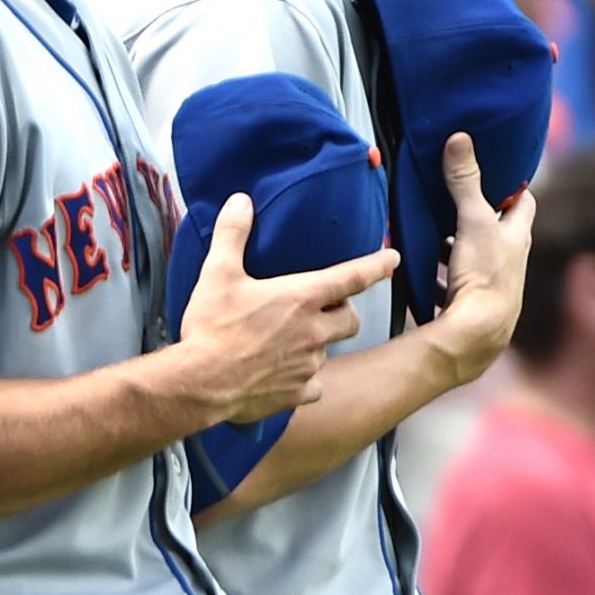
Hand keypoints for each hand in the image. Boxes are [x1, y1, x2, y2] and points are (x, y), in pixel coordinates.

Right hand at [176, 194, 399, 425]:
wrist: (202, 382)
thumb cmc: (212, 328)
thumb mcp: (218, 273)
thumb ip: (232, 234)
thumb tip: (240, 202)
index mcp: (301, 298)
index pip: (352, 277)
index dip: (377, 266)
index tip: (392, 259)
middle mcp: (313, 332)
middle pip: (350, 319)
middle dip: (343, 312)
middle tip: (322, 308)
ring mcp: (308, 365)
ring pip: (328, 351)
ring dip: (317, 343)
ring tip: (288, 340)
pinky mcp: (297, 392)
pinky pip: (313, 385)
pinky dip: (304, 379)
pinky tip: (283, 374)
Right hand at [432, 133, 535, 382]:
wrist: (479, 333)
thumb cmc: (485, 277)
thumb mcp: (473, 221)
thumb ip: (465, 181)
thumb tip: (460, 139)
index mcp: (516, 237)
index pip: (523, 202)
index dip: (513, 186)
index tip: (497, 172)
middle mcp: (509, 259)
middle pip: (495, 229)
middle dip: (475, 215)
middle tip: (453, 199)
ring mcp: (491, 282)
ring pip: (472, 256)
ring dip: (454, 246)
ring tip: (432, 233)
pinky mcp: (470, 302)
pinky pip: (453, 283)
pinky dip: (439, 275)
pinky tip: (422, 273)